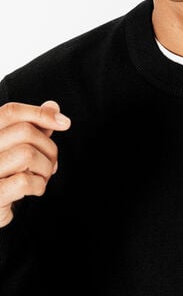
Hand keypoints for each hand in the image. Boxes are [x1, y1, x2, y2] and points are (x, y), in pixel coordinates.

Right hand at [0, 100, 70, 227]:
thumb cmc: (3, 176)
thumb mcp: (16, 148)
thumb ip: (32, 127)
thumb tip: (53, 106)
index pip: (11, 112)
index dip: (40, 113)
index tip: (64, 122)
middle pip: (25, 132)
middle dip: (49, 148)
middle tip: (51, 163)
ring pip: (27, 154)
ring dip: (45, 168)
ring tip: (42, 177)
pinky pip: (24, 181)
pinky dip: (38, 185)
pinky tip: (34, 189)